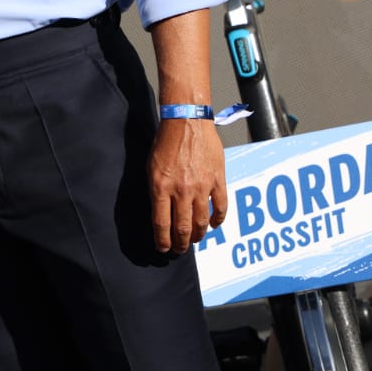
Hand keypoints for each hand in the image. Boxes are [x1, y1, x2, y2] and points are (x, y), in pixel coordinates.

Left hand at [149, 116, 227, 253]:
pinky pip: (221, 207)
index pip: (161, 223)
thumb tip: (160, 211)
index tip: (162, 249)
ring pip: (201, 221)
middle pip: (182, 228)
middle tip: (178, 250)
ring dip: (197, 235)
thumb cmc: (165, 141)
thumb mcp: (151, 166)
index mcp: (160, 187)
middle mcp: (181, 190)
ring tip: (194, 240)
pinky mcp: (217, 180)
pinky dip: (218, 219)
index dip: (162, 241)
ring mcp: (202, 186)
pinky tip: (214, 225)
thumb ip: (156, 189)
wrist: (186, 120)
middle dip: (179, 243)